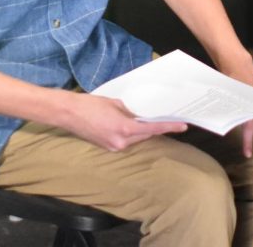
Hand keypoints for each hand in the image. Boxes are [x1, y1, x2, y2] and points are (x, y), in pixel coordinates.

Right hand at [63, 93, 187, 151]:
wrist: (69, 113)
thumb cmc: (91, 104)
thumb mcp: (117, 104)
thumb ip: (132, 112)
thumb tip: (142, 116)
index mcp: (125, 128)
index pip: (153, 129)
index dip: (169, 127)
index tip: (183, 126)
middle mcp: (121, 141)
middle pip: (146, 135)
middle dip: (156, 127)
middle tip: (169, 119)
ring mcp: (113, 146)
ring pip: (137, 139)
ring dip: (143, 131)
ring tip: (152, 120)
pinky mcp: (107, 147)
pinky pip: (126, 141)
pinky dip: (132, 134)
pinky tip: (134, 125)